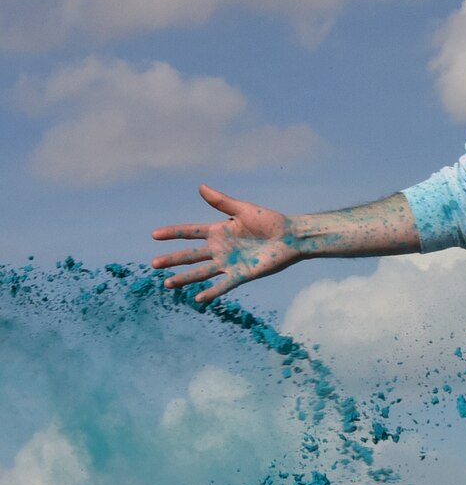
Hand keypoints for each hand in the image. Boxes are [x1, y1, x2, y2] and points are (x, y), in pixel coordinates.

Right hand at [150, 184, 301, 302]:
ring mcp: (229, 263)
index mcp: (219, 231)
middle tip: (154, 264)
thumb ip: (222, 201)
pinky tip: (198, 298)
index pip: (190, 232)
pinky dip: (211, 292)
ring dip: (185, 278)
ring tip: (168, 284)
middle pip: (191, 255)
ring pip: (202, 272)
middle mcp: (220, 248)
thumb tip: (201, 186)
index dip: (173, 233)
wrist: (291, 237)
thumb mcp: (244, 209)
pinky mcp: (242, 274)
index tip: (154, 234)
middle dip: (173, 259)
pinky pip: (223, 285)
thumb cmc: (270, 221)